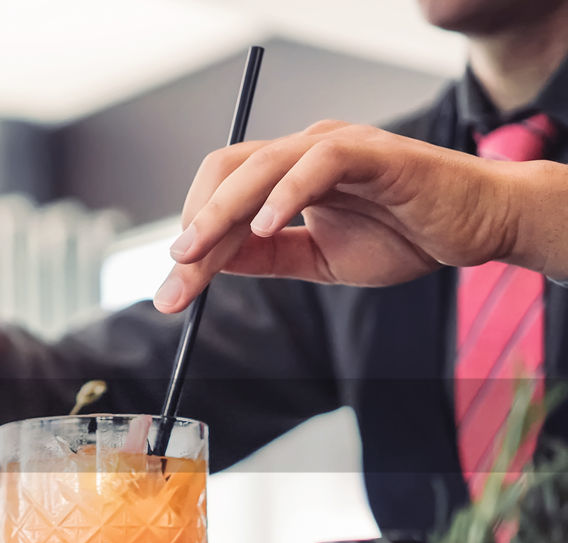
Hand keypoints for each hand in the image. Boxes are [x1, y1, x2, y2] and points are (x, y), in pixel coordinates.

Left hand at [154, 120, 567, 311]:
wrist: (477, 228)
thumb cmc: (405, 235)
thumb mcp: (319, 258)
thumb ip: (267, 258)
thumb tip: (211, 265)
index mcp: (289, 173)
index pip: (223, 193)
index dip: (193, 235)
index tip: (174, 285)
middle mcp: (307, 151)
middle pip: (230, 174)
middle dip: (196, 227)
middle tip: (177, 277)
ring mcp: (339, 147)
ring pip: (264, 163)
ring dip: (224, 210)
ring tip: (201, 252)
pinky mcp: (376, 154)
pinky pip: (321, 162)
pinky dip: (287, 191)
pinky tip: (265, 226)